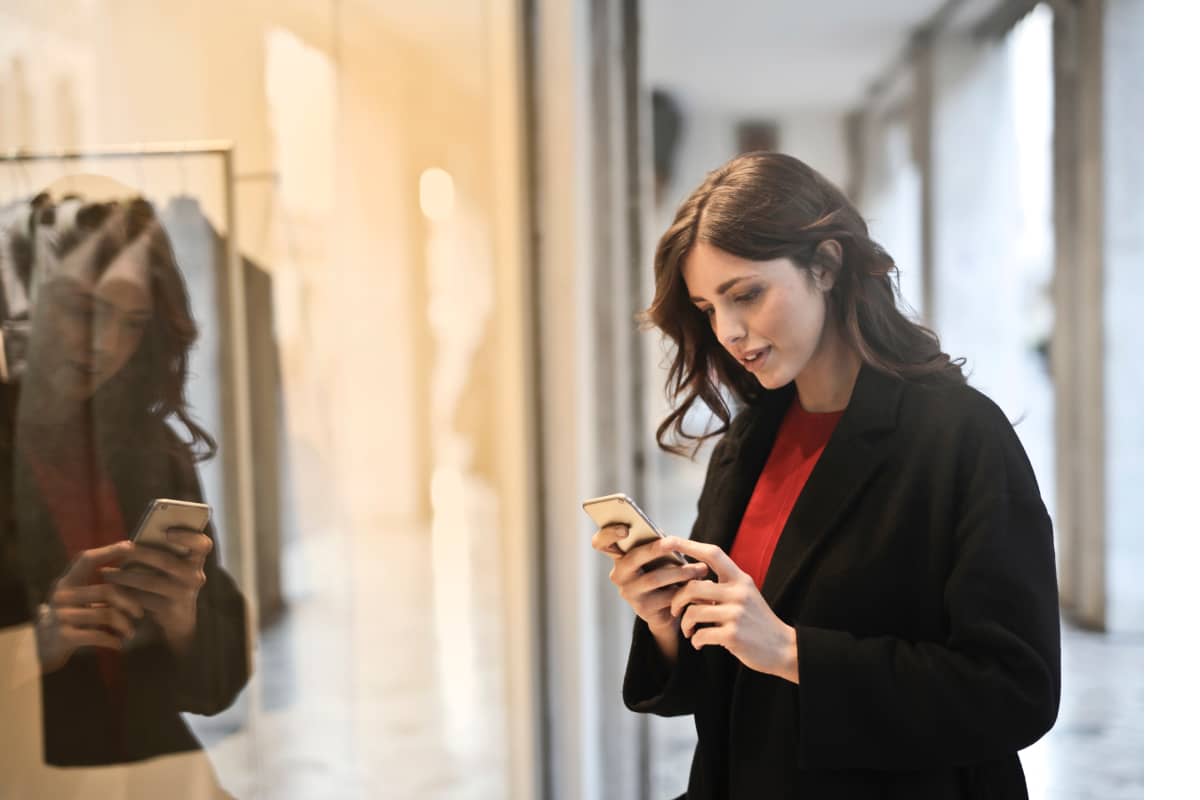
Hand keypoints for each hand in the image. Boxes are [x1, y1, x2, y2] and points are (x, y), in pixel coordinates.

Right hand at [36, 540, 144, 672]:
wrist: (40, 648)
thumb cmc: (67, 619)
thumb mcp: (77, 599)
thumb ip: (97, 588)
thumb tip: (133, 574)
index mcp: (67, 582)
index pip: (87, 559)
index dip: (109, 550)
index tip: (130, 546)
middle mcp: (62, 595)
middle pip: (106, 591)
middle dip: (129, 602)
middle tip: (140, 613)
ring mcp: (62, 616)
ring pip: (106, 614)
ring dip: (124, 625)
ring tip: (131, 632)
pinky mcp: (64, 636)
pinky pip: (98, 635)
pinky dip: (112, 640)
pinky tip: (119, 644)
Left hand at [101, 527, 212, 655]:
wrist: (178, 618)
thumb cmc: (170, 581)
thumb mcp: (174, 565)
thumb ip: (164, 551)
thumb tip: (134, 540)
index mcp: (197, 560)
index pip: (203, 545)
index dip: (187, 536)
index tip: (167, 532)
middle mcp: (195, 576)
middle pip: (167, 561)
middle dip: (141, 554)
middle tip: (121, 549)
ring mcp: (184, 594)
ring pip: (150, 582)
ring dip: (125, 576)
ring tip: (105, 572)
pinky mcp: (170, 610)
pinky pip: (143, 600)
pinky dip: (125, 594)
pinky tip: (112, 590)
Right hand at [590, 525, 709, 634]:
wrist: (667, 610)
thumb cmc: (663, 573)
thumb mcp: (658, 557)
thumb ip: (656, 544)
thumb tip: (668, 539)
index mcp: (619, 556)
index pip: (601, 542)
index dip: (608, 534)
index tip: (625, 529)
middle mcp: (619, 574)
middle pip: (633, 558)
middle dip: (654, 548)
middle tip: (673, 542)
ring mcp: (629, 593)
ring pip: (654, 578)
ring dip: (680, 571)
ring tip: (700, 569)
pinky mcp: (643, 609)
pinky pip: (666, 597)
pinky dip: (684, 589)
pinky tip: (698, 585)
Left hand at [665, 537, 798, 683]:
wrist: (783, 648)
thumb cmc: (757, 621)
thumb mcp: (744, 596)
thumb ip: (721, 587)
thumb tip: (689, 582)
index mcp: (740, 579)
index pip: (712, 554)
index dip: (688, 545)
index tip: (667, 540)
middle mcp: (739, 592)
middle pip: (693, 587)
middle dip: (677, 600)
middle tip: (675, 610)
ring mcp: (736, 614)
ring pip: (693, 612)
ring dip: (685, 624)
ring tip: (689, 631)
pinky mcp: (733, 635)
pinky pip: (700, 634)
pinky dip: (695, 640)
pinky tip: (699, 643)